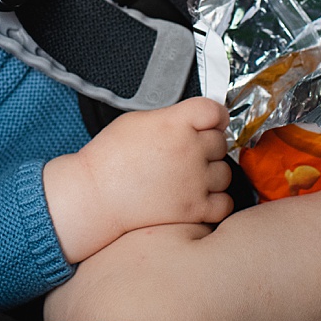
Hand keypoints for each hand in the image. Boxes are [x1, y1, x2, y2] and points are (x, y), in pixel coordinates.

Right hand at [44, 98, 232, 262]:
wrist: (95, 196)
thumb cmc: (109, 159)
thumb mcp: (138, 121)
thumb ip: (172, 118)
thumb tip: (193, 122)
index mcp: (175, 124)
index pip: (215, 111)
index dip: (216, 117)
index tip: (213, 123)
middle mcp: (189, 150)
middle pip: (221, 142)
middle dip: (207, 146)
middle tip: (187, 154)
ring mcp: (195, 181)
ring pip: (225, 172)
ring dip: (212, 174)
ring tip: (188, 177)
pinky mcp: (194, 209)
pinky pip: (224, 203)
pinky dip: (215, 201)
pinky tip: (197, 197)